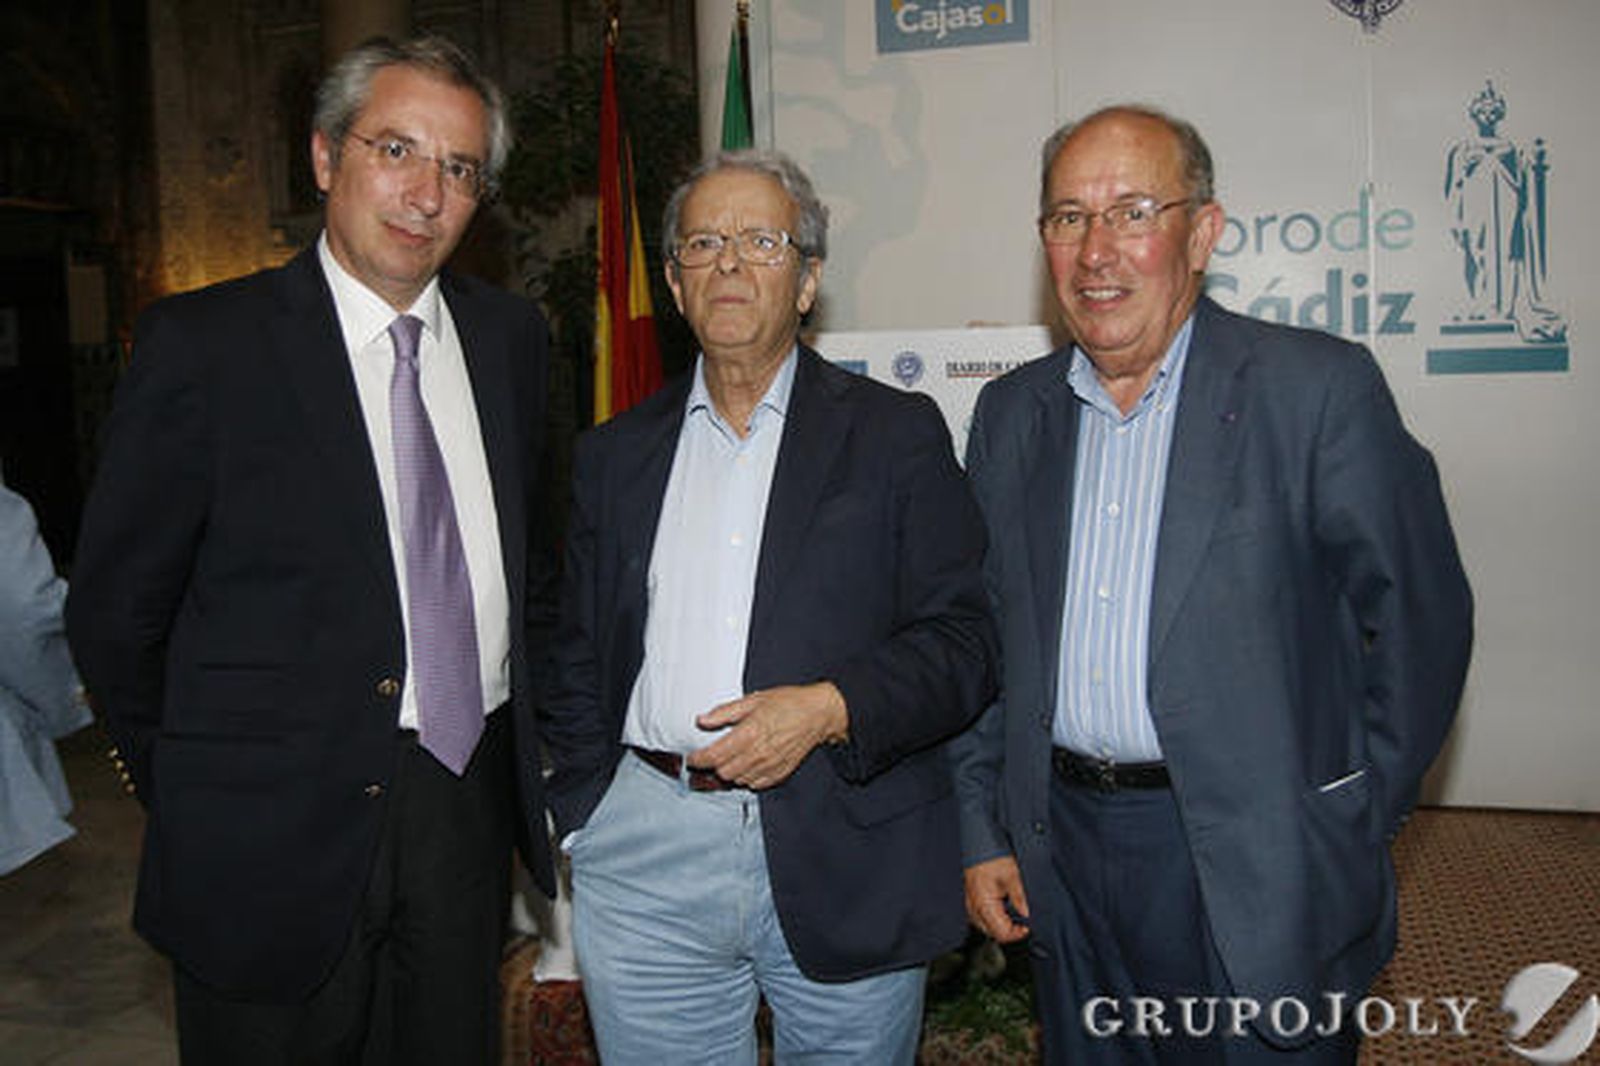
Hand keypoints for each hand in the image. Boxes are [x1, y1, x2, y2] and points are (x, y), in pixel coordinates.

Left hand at [686, 682, 847, 789]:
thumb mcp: (753, 700)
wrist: (818, 714)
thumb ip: (724, 713)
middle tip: (711, 756)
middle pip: (723, 772)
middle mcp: (757, 754)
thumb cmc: (787, 703)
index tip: (692, 758)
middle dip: (713, 766)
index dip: (698, 759)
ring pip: (737, 780)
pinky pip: (755, 784)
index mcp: (748, 733)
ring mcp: (769, 766)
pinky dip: (746, 777)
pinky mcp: (779, 773)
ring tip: (731, 758)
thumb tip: (702, 720)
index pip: (713, 756)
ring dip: (730, 772)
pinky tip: (748, 764)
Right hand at [964, 856, 1029, 942]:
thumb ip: (1020, 898)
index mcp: (984, 905)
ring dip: (1002, 926)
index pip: (1001, 933)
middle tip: (1023, 923)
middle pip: (993, 933)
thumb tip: (1027, 914)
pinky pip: (982, 918)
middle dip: (1010, 931)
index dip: (1016, 934)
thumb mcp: (1013, 876)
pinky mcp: (972, 901)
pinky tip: (1003, 911)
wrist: (980, 844)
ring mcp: (971, 905)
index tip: (1027, 928)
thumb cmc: (993, 857)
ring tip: (1014, 917)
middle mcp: (975, 908)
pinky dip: (994, 919)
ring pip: (987, 927)